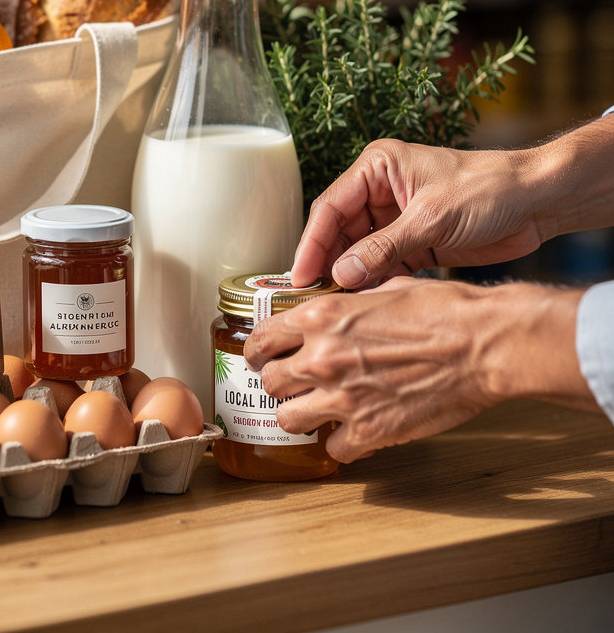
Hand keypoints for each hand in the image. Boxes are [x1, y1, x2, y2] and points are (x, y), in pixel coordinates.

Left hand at [243, 278, 591, 462]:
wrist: (483, 344)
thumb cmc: (443, 310)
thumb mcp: (382, 290)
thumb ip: (348, 305)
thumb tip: (336, 309)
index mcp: (321, 318)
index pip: (261, 339)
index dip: (257, 351)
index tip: (260, 356)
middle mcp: (321, 357)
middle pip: (269, 381)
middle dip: (278, 383)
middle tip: (291, 385)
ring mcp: (342, 398)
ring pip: (287, 420)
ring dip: (299, 416)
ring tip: (314, 411)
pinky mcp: (370, 431)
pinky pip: (334, 449)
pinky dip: (342, 444)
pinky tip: (353, 432)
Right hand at [291, 139, 542, 289]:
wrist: (539, 201)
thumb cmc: (489, 189)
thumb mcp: (432, 217)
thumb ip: (385, 247)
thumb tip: (342, 273)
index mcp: (377, 167)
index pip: (331, 207)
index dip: (312, 242)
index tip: (299, 275)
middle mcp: (380, 190)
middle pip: (340, 230)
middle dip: (328, 262)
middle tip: (312, 296)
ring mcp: (397, 216)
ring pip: (359, 250)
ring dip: (350, 274)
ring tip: (336, 302)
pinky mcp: (415, 240)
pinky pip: (383, 263)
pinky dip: (375, 281)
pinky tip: (366, 300)